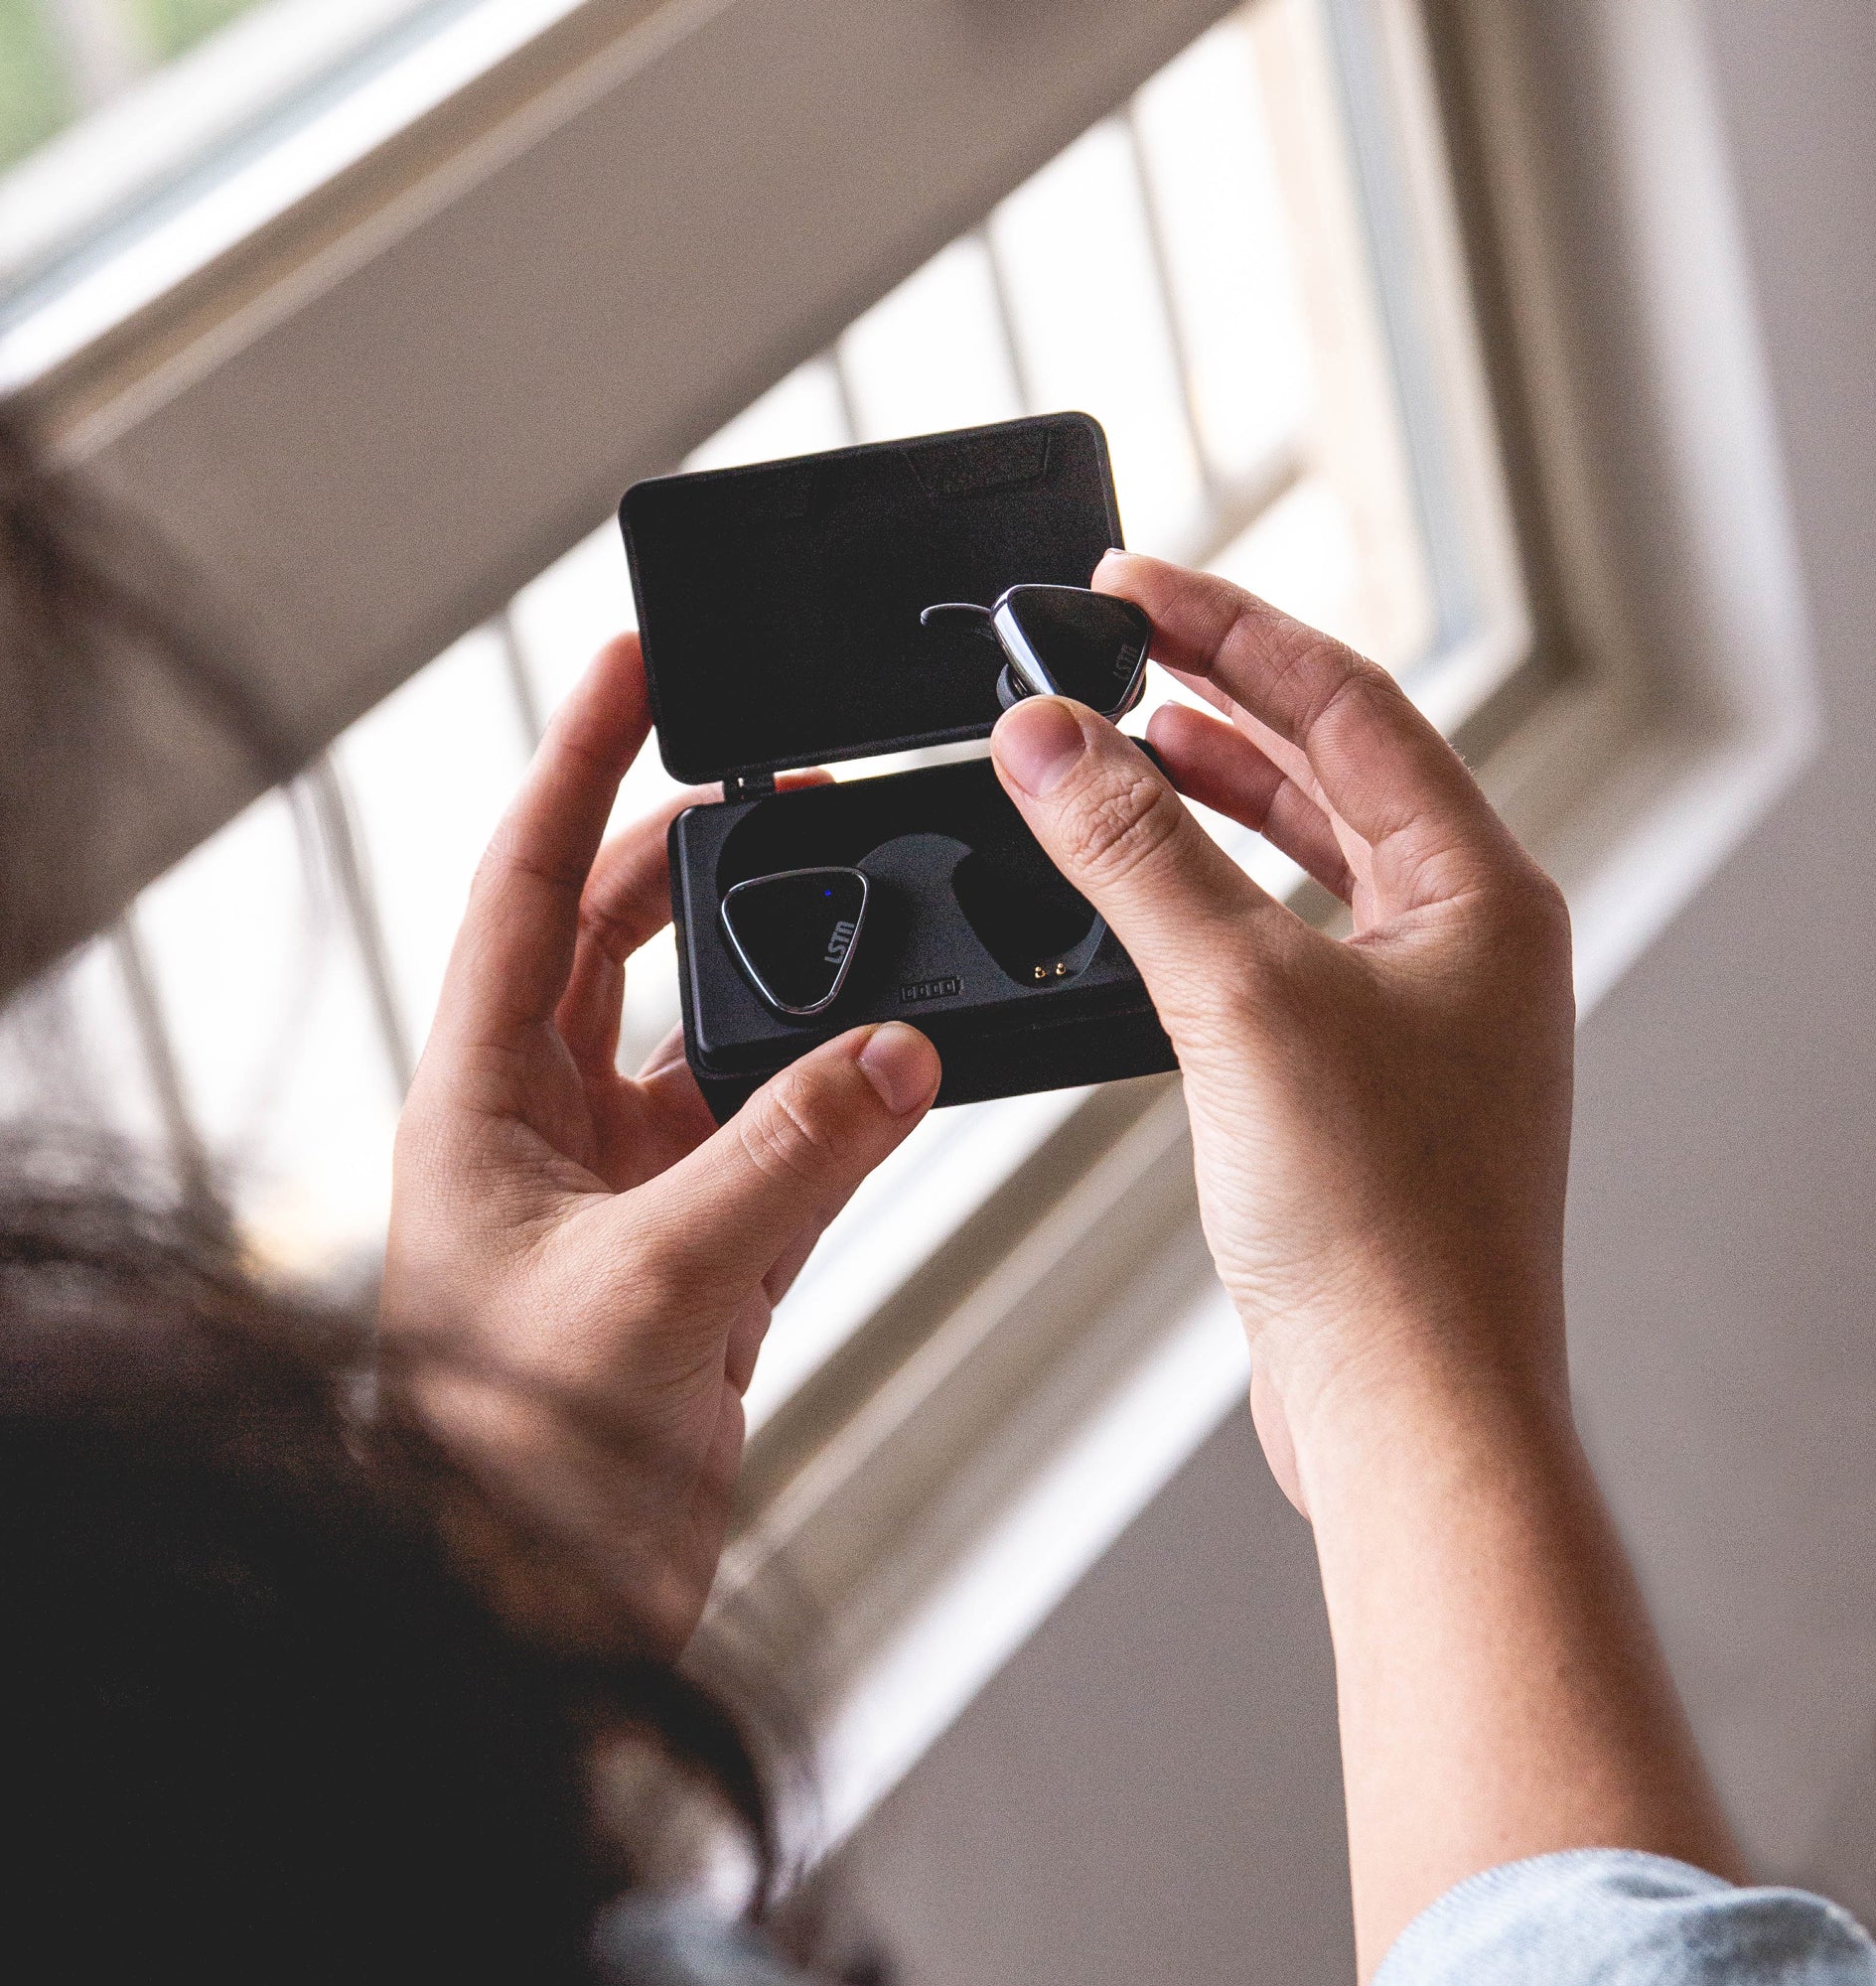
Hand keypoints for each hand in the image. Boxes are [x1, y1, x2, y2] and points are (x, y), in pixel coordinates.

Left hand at [380, 635, 940, 1651]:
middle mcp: (542, 1126)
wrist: (530, 1618)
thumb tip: (897, 1052)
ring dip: (785, 975)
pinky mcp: (694, 1258)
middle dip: (700, 852)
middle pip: (619, 937)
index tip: (631, 662)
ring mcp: (621, 1190)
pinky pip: (778, 1141)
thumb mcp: (652, 1287)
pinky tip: (899, 1065)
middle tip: (791, 778)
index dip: (574, 763)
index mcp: (479, 1101)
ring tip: (863, 897)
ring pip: (711, 1036)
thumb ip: (787, 1159)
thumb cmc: (514, 1467)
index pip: (526, 887)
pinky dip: (838, 1099)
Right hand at [988, 552, 1574, 1510]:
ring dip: (1210, 797)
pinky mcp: (1354, 1083)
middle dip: (1219, 698)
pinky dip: (1202, 903)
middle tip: (1113, 646)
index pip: (1346, 701)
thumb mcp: (1243, 1000)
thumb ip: (1138, 856)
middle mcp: (1461, 942)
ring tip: (1123, 745)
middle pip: (1330, 767)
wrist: (1409, 1410)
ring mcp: (1413, 1015)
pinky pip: (1272, 947)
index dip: (1229, 628)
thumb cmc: (1386, 1230)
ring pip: (1301, 859)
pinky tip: (1139, 900)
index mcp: (1480, 891)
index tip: (1129, 584)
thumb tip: (1052, 740)